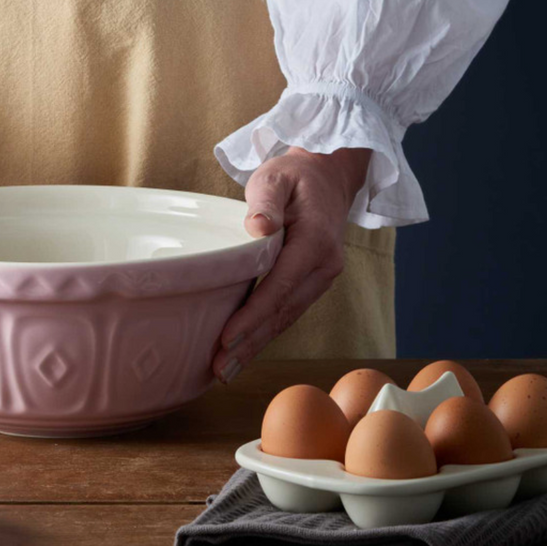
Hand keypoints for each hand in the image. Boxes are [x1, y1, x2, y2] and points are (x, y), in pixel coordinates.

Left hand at [213, 147, 371, 382]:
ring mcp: (322, 278)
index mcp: (316, 240)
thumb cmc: (295, 175)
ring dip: (256, 346)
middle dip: (251, 343)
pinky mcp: (312, 283)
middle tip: (219, 369)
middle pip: (283, 312)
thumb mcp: (276, 176)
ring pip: (286, 318)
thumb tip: (258, 227)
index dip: (254, 315)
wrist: (327, 176)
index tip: (227, 338)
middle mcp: (325, 265)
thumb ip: (266, 199)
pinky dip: (265, 333)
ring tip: (225, 370)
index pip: (280, 285)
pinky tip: (242, 351)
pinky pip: (287, 312)